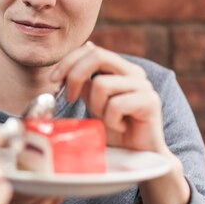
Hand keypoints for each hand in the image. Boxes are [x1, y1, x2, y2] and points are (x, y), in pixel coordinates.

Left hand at [50, 42, 166, 153]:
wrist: (136, 154)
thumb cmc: (114, 128)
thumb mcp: (92, 102)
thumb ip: (83, 84)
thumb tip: (64, 72)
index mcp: (118, 68)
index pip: (91, 49)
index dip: (68, 60)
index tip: (54, 80)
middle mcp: (133, 72)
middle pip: (97, 56)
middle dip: (75, 76)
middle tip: (70, 98)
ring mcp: (143, 85)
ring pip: (102, 84)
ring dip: (96, 107)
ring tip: (106, 120)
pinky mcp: (150, 101)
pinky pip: (116, 104)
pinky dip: (110, 120)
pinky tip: (120, 127)